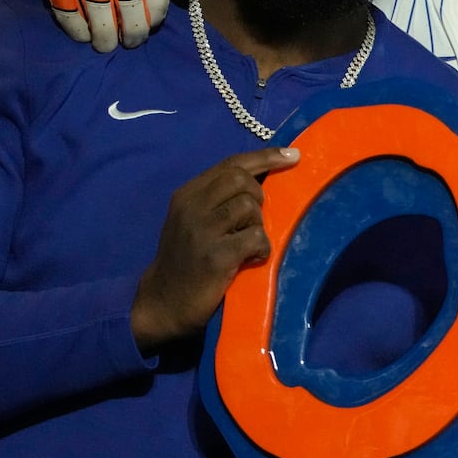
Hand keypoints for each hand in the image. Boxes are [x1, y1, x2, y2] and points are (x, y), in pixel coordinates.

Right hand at [130, 147, 298, 351]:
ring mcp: (202, 231)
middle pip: (242, 179)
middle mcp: (191, 207)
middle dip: (258, 195)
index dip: (266, 157)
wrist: (164, 302)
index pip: (231, 164)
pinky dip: (261, 248)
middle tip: (252, 220)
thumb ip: (218, 198)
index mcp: (187, 194)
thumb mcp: (194, 220)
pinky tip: (250, 259)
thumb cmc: (187, 259)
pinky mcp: (216, 256)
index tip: (293, 154)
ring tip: (245, 244)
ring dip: (257, 225)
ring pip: (250, 206)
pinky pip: (256, 237)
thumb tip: (265, 176)